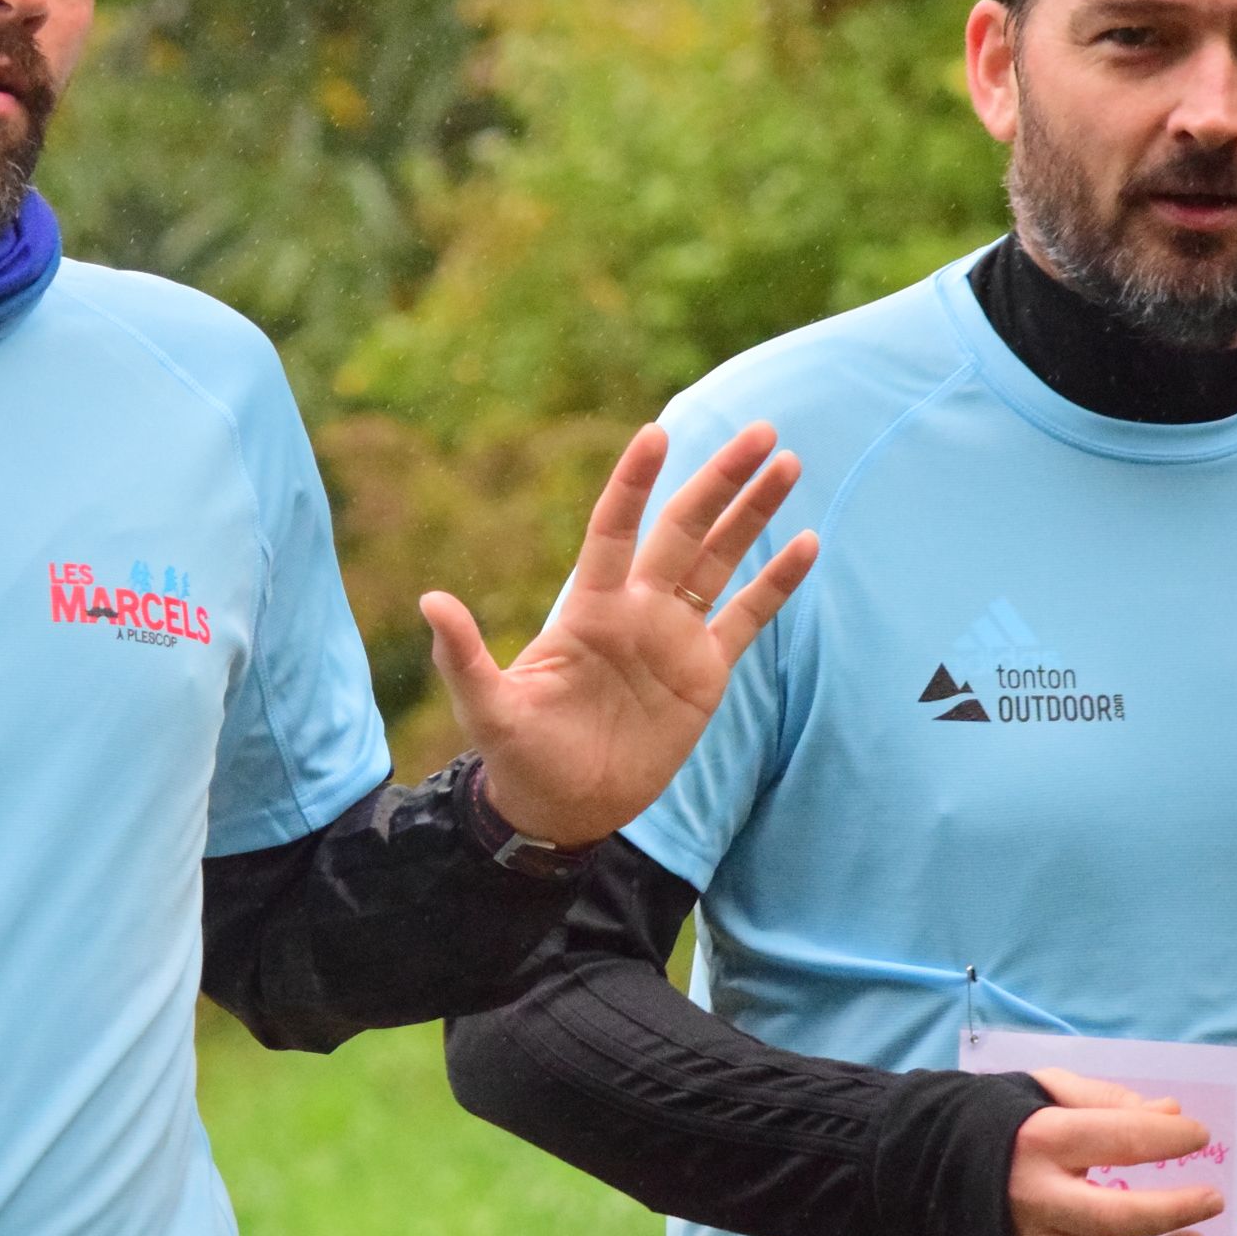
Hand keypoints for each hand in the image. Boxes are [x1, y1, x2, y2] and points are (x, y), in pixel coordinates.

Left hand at [424, 422, 820, 845]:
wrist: (561, 806)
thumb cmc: (517, 754)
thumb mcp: (485, 707)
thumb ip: (463, 655)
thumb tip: (429, 600)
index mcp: (587, 609)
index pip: (614, 529)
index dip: (633, 484)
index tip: (655, 435)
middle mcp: (635, 610)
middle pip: (684, 530)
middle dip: (720, 481)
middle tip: (760, 429)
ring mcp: (673, 637)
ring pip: (722, 559)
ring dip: (754, 514)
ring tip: (787, 462)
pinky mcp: (704, 673)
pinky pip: (746, 618)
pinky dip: (776, 583)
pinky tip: (807, 541)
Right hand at [1009, 1068, 1225, 1235]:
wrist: (923, 1163)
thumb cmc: (997, 1122)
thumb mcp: (1044, 1090)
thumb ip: (1107, 1101)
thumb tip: (1171, 1115)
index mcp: (1037, 1140)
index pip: (1119, 1138)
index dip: (1170, 1137)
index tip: (1197, 1136)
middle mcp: (1031, 1196)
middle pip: (1117, 1219)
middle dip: (1176, 1211)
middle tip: (1210, 1202)